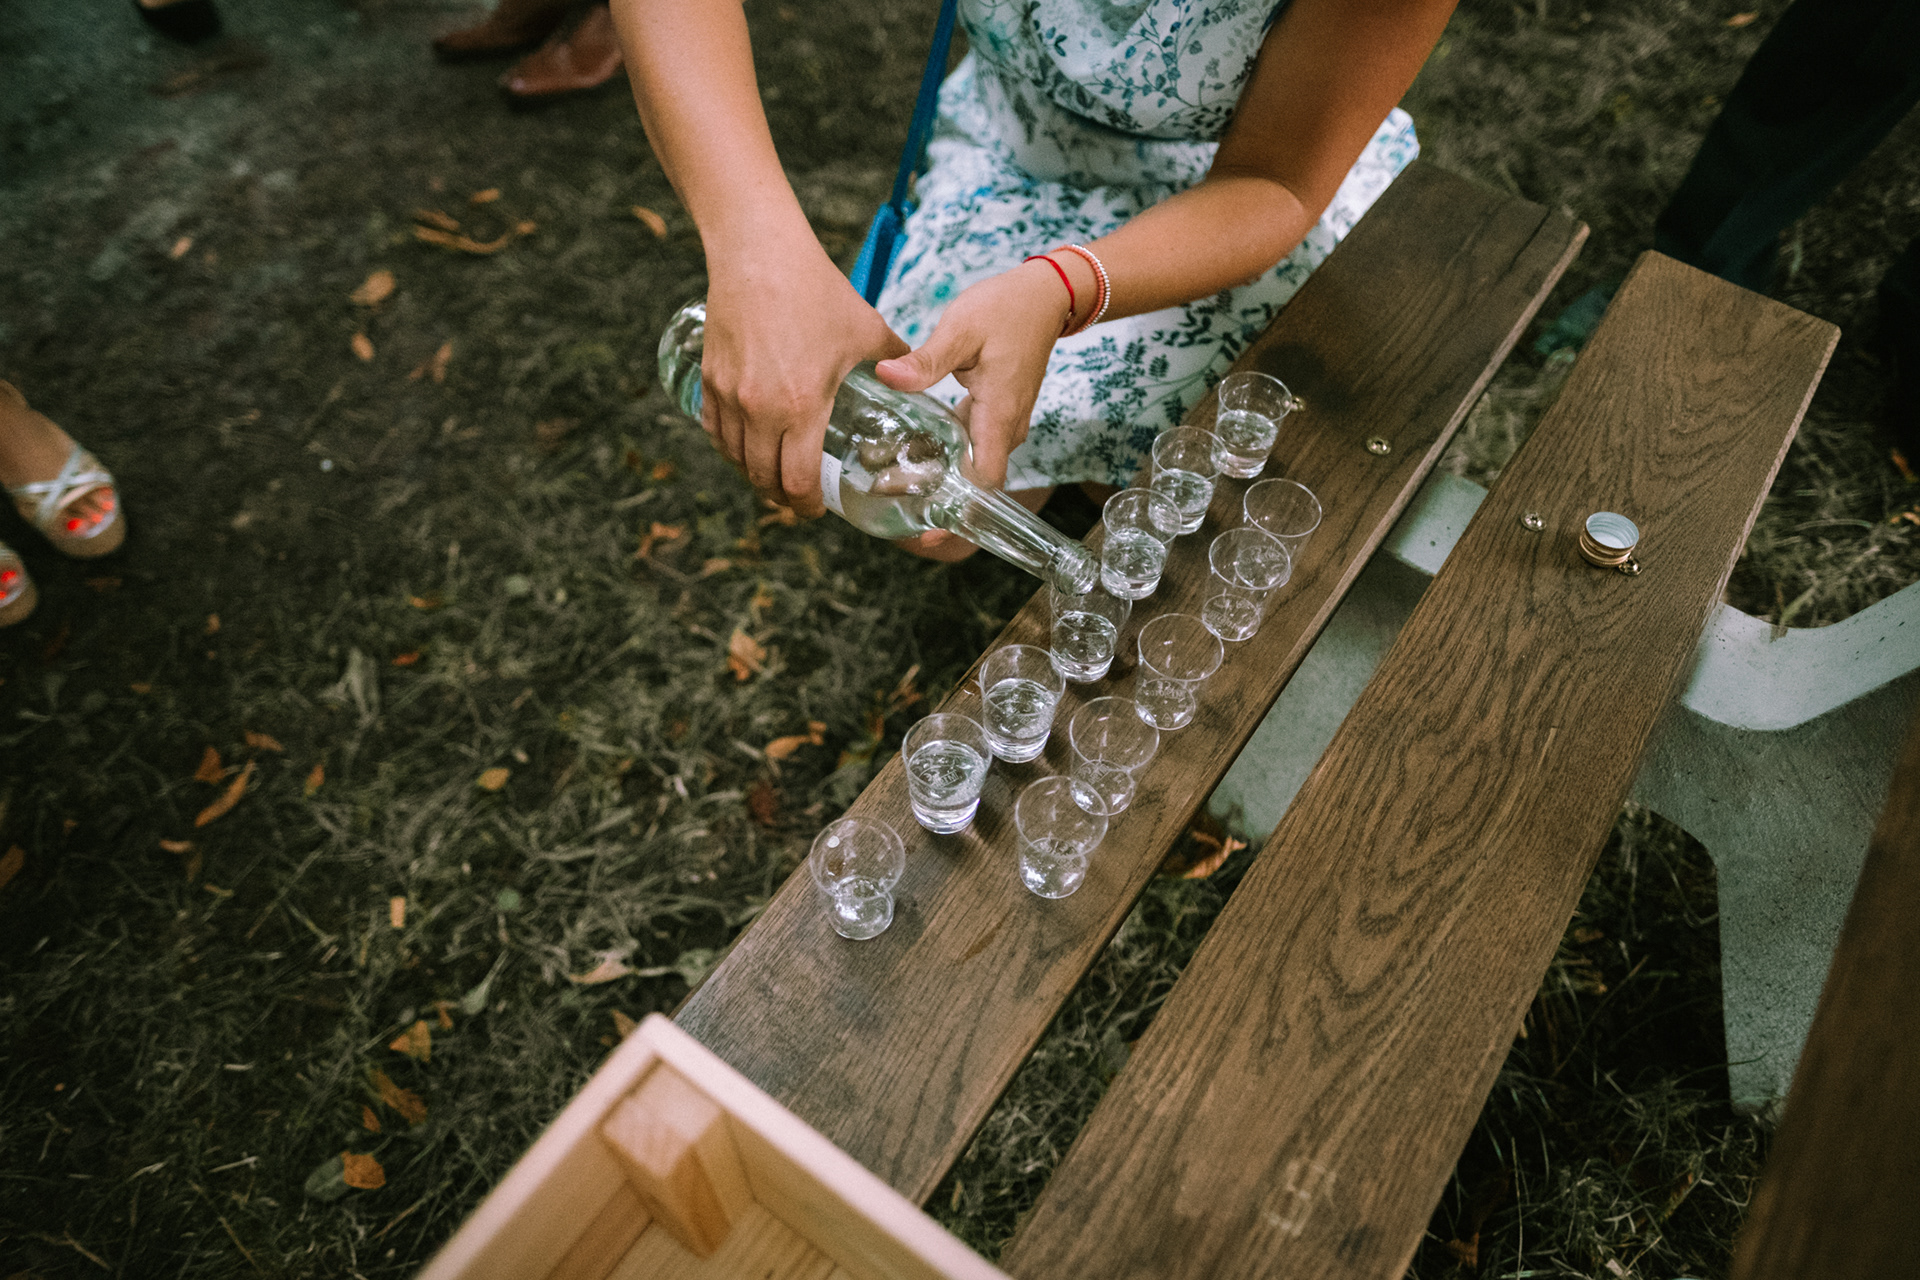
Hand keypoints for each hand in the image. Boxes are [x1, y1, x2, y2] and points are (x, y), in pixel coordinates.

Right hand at [700, 241, 907, 516]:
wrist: (760, 253)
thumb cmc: (816, 291)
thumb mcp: (866, 330)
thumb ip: (896, 361)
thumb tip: (915, 378)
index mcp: (801, 406)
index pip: (797, 481)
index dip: (807, 506)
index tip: (818, 509)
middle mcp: (759, 409)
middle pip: (763, 479)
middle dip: (782, 496)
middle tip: (799, 497)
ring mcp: (729, 395)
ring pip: (735, 458)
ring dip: (754, 474)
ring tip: (773, 474)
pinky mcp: (710, 378)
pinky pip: (715, 429)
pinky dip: (730, 446)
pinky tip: (745, 445)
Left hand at [872, 260, 1065, 489]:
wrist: (1043, 297)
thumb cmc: (1005, 310)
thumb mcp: (960, 330)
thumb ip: (926, 360)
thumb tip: (886, 376)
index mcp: (999, 416)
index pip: (985, 483)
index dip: (959, 510)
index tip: (928, 529)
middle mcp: (1007, 428)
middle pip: (975, 482)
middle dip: (938, 498)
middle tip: (891, 497)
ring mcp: (1004, 423)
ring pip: (974, 465)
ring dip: (940, 475)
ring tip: (893, 477)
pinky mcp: (997, 414)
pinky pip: (973, 446)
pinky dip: (947, 452)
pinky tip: (915, 445)